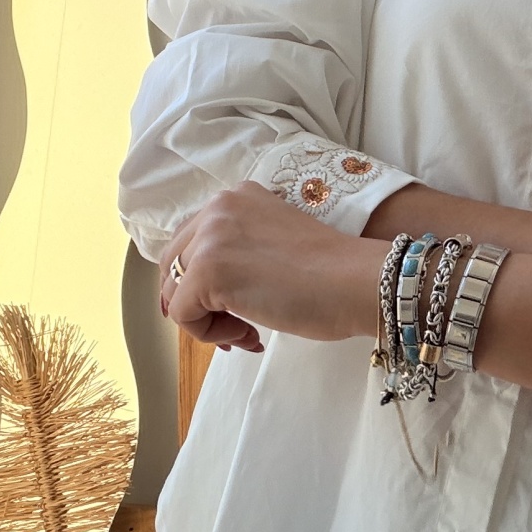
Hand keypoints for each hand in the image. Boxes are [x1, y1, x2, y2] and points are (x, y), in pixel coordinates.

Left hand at [160, 184, 384, 350]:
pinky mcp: (207, 272)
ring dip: (207, 320)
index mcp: (235, 197)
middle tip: (237, 325)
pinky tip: (248, 332)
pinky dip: (209, 334)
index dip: (204, 282)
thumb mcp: (272, 243)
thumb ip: (237, 251)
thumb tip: (200, 292)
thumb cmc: (330, 274)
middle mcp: (217, 208)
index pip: (191, 243)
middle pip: (174, 265)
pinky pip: (182, 315)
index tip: (238, 305)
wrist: (357, 281)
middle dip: (198, 301)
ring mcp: (209, 237)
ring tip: (247, 331)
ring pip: (174, 292)